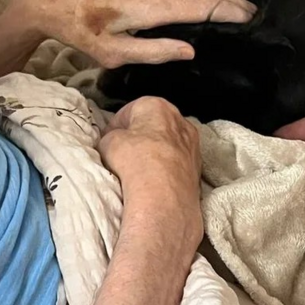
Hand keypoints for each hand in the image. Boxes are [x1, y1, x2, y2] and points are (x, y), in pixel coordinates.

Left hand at [20, 0, 252, 68]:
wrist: (52, 0)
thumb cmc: (81, 33)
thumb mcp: (113, 54)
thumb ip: (153, 52)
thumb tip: (191, 51)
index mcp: (147, 6)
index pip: (199, 5)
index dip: (227, 11)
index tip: (250, 19)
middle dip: (231, 0)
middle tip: (256, 14)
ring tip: (239, 4)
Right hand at [98, 96, 203, 253]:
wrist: (164, 197)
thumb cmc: (136, 162)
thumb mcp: (108, 143)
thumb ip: (110, 137)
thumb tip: (113, 143)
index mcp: (157, 106)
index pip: (129, 111)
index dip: (114, 127)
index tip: (107, 140)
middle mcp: (180, 121)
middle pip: (152, 127)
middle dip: (137, 138)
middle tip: (121, 154)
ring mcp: (193, 145)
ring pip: (167, 146)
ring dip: (153, 154)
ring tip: (137, 171)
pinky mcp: (198, 168)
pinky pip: (176, 164)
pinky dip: (166, 170)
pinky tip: (154, 182)